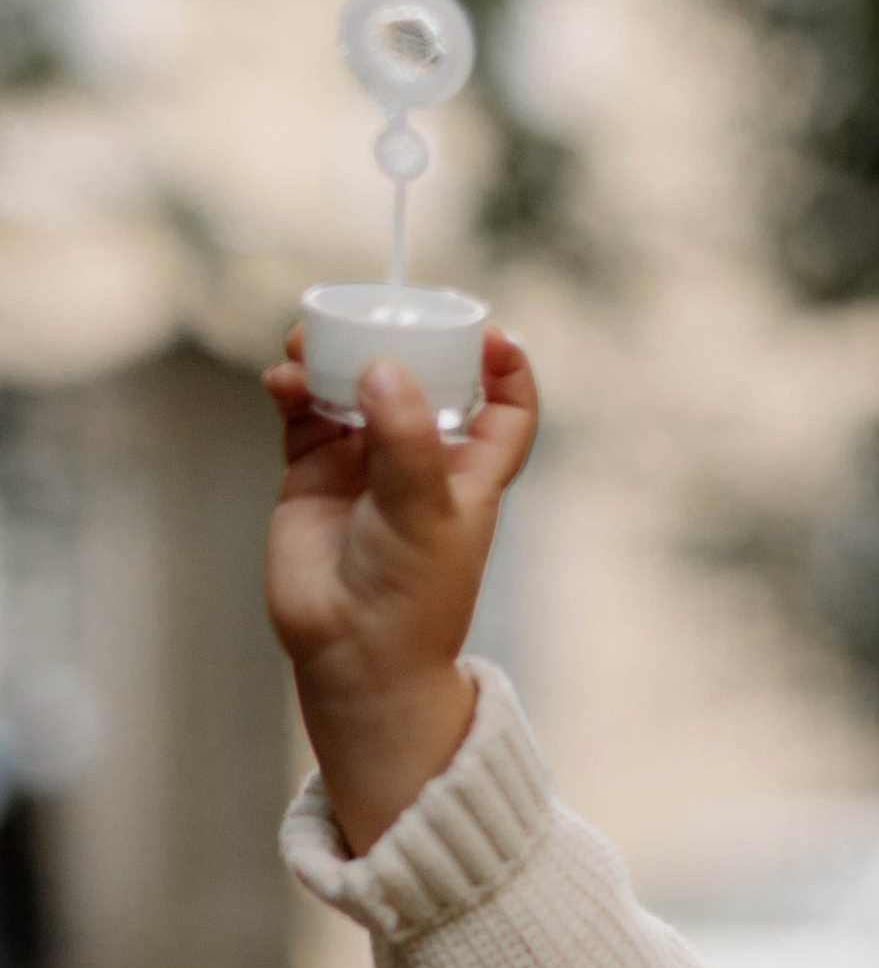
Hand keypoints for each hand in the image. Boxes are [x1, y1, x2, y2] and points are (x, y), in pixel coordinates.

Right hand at [263, 327, 538, 853]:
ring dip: (333, 357)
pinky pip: (305, 412)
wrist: (350, 652)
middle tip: (368, 316)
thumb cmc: (410, 594)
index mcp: (469, 473)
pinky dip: (294, 388)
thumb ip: (407, 438)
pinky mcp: (313, 473)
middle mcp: (418, 461)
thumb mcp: (423, 512)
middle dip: (395, 341)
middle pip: (417, 378)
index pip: (504, 411)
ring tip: (308, 344)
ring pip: (353, 387)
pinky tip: (284, 380)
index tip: (492, 334)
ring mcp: (363, 464)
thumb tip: (384, 367)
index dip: (505, 370)